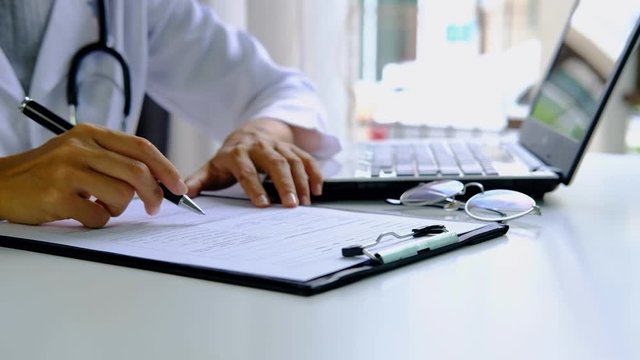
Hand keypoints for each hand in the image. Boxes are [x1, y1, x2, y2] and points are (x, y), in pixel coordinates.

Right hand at [0, 124, 186, 227]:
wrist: (0, 184)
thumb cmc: (47, 172)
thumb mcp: (79, 152)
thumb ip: (114, 159)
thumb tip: (158, 180)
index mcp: (90, 133)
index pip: (141, 147)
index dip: (166, 167)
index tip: (179, 186)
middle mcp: (79, 147)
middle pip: (137, 172)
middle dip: (154, 194)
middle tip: (154, 207)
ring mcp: (67, 171)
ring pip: (121, 195)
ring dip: (119, 208)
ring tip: (100, 205)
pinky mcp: (57, 196)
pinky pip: (98, 216)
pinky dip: (98, 221)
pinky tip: (82, 213)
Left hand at [185, 119, 322, 206]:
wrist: (250, 132)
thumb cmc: (230, 157)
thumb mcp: (212, 168)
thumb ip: (197, 182)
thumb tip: (182, 196)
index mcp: (238, 153)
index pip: (247, 171)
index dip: (255, 187)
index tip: (262, 204)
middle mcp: (260, 147)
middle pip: (275, 164)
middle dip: (285, 185)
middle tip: (291, 206)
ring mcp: (278, 146)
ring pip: (293, 161)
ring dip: (302, 182)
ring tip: (304, 203)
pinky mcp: (293, 148)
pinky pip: (307, 159)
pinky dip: (315, 174)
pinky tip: (317, 191)